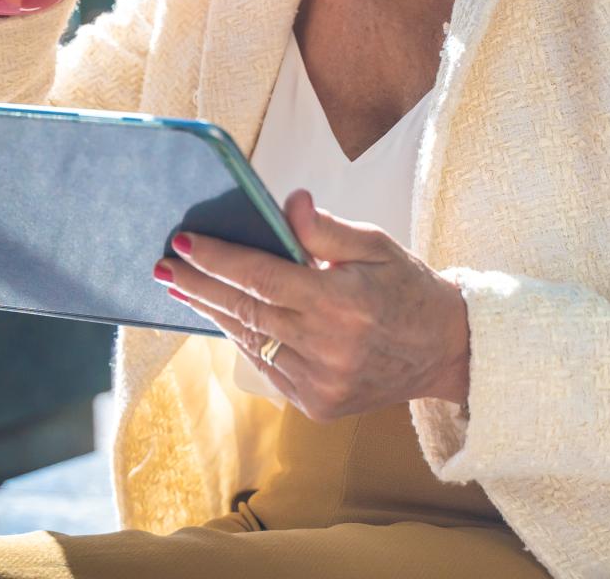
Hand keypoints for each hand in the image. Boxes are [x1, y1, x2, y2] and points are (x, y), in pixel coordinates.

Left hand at [154, 188, 471, 419]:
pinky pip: (267, 367)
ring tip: (182, 288)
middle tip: (163, 267)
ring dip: (215, 313)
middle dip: (199, 286)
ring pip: (251, 342)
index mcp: (342, 303)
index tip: (184, 242)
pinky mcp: (317, 406)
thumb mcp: (377, 245)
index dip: (219, 259)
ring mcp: (321, 383)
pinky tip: (224, 317)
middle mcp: (329, 348)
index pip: (263, 277)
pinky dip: (244, 340)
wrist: (446, 352)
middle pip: (246, 311)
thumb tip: (286, 203)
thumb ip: (326, 229)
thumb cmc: (408, 288)